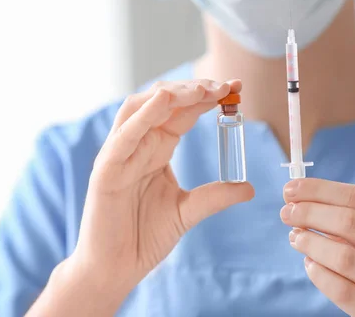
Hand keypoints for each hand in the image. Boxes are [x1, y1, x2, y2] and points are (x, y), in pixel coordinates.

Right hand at [71, 80, 253, 301]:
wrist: (116, 268)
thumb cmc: (144, 237)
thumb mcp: (187, 212)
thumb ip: (214, 196)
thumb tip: (248, 187)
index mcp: (157, 149)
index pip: (183, 112)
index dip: (208, 97)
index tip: (236, 88)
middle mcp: (138, 144)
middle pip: (163, 102)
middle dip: (194, 89)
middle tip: (224, 86)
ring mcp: (120, 153)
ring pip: (140, 108)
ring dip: (170, 93)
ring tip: (200, 89)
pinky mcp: (106, 168)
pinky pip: (124, 135)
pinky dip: (143, 115)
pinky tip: (164, 100)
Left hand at [281, 178, 354, 315]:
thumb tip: (308, 205)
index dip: (320, 190)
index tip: (292, 188)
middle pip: (349, 223)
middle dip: (309, 212)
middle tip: (287, 212)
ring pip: (343, 256)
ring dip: (310, 242)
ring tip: (296, 237)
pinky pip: (343, 291)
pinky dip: (319, 274)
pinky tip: (311, 264)